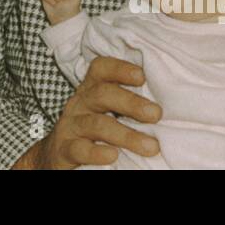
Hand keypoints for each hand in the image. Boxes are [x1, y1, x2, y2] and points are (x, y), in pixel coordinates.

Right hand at [12, 56, 161, 168]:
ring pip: (97, 124)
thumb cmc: (91, 132)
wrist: (56, 155)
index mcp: (91, 90)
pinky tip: (113, 156)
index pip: (101, 69)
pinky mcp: (64, 150)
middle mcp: (79, 104)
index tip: (142, 76)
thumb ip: (125, 105)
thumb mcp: (104, 111)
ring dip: (126, 135)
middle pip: (102, 94)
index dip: (120, 68)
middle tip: (156, 114)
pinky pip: (79, 149)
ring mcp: (70, 126)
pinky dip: (97, 153)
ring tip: (150, 146)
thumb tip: (168, 105)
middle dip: (131, 103)